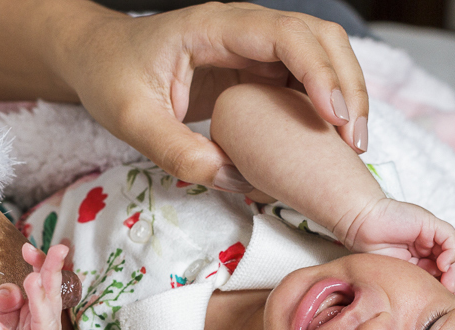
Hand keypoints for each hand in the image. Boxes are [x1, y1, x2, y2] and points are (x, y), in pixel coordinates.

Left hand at [0, 243, 69, 329]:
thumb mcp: (2, 318)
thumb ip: (6, 301)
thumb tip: (10, 289)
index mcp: (42, 313)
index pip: (47, 284)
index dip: (43, 265)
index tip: (30, 248)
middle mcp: (47, 329)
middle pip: (53, 297)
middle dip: (53, 273)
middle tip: (53, 253)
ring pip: (45, 322)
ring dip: (39, 300)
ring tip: (30, 281)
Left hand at [57, 2, 368, 192]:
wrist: (101, 59)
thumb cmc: (112, 77)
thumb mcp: (131, 119)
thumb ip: (176, 150)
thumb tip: (234, 178)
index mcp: (215, 26)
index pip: (286, 35)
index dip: (319, 72)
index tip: (335, 116)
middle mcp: (245, 29)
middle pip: (320, 39)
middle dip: (348, 86)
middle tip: (354, 144)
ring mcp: (256, 48)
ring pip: (322, 57)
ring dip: (346, 96)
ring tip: (350, 148)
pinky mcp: (259, 71)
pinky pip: (305, 81)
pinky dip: (325, 109)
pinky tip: (329, 144)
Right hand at [343, 198, 454, 296]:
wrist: (359, 225)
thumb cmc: (368, 247)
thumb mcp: (393, 274)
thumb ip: (411, 282)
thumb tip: (426, 299)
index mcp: (417, 259)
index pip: (439, 276)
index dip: (444, 290)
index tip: (445, 306)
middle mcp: (425, 247)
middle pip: (450, 266)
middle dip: (453, 283)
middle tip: (452, 297)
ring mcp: (429, 236)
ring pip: (452, 255)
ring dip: (452, 271)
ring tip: (447, 285)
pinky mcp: (431, 225)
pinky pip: (450, 239)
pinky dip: (451, 253)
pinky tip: (442, 265)